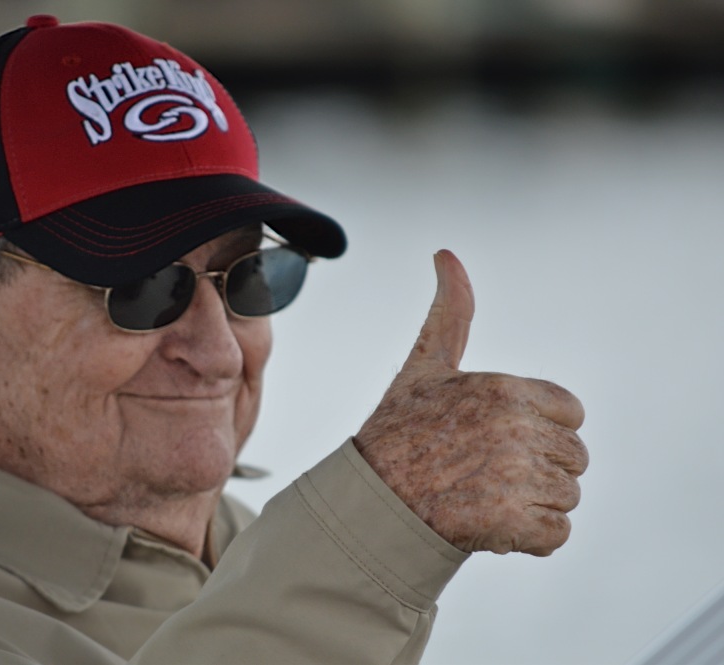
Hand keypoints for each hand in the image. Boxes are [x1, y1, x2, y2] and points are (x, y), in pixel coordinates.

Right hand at [354, 250, 586, 555]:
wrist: (370, 500)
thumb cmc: (398, 432)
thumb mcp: (425, 367)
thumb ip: (450, 312)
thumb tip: (446, 254)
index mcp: (506, 389)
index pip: (570, 413)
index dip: (539, 428)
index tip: (497, 436)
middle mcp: (517, 430)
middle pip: (573, 457)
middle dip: (537, 468)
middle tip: (484, 470)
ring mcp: (518, 478)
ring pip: (566, 496)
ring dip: (532, 504)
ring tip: (483, 495)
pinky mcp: (515, 524)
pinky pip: (556, 535)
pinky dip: (529, 539)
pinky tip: (490, 523)